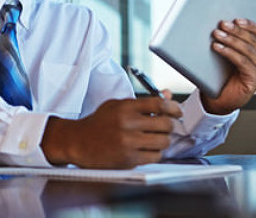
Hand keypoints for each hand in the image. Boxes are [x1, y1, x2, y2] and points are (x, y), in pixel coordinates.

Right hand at [40, 95, 182, 168]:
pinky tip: (147, 149)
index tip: (177, 111)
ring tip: (155, 138)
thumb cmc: (99, 123)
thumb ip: (143, 102)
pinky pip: (155, 156)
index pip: (159, 103)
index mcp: (125, 107)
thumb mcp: (117, 106)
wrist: (78, 142)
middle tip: (166, 126)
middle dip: (170, 125)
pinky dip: (155, 153)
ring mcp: (128, 142)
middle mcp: (127, 124)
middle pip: (165, 124)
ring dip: (163, 140)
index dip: (173, 107)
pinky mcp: (128, 159)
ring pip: (163, 142)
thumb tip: (168, 95)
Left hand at [202, 18, 255, 114]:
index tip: (235, 19)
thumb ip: (237, 38)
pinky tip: (217, 47)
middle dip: (236, 31)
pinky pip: (242, 61)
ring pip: (247, 50)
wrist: (220, 98)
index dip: (249, 25)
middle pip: (253, 40)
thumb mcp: (231, 53)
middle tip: (221, 24)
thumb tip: (236, 19)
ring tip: (216, 34)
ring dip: (230, 40)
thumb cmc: (224, 74)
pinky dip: (229, 52)